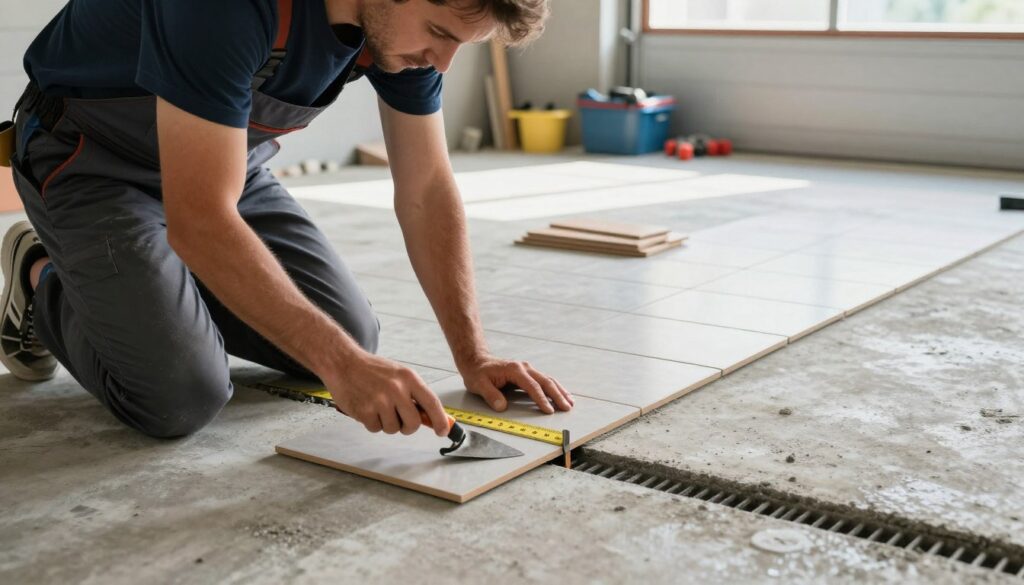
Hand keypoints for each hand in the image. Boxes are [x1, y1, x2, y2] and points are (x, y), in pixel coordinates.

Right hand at [325, 352, 448, 436]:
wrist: (343, 363)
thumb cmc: (372, 370)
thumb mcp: (399, 375)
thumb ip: (414, 395)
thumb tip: (430, 417)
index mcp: (409, 378)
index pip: (432, 403)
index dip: (440, 420)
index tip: (443, 431)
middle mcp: (397, 389)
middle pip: (414, 423)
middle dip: (408, 427)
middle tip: (400, 420)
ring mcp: (380, 401)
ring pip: (393, 429)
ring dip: (386, 424)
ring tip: (378, 407)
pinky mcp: (365, 411)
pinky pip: (376, 429)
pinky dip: (372, 423)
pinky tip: (367, 408)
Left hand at [459, 356, 573, 413]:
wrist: (477, 360)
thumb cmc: (478, 373)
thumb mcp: (479, 384)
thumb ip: (491, 395)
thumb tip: (502, 406)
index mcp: (514, 370)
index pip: (532, 386)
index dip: (541, 399)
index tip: (548, 410)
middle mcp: (524, 367)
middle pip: (545, 381)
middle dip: (557, 395)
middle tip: (566, 408)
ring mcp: (527, 369)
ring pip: (548, 379)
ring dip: (560, 391)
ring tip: (570, 402)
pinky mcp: (528, 373)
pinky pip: (544, 380)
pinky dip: (555, 387)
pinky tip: (562, 394)